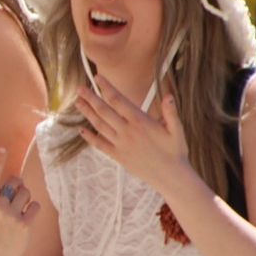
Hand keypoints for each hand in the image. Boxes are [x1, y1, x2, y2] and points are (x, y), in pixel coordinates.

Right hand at [0, 147, 37, 255]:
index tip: (3, 149)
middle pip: (15, 183)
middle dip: (16, 188)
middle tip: (11, 201)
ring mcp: (11, 216)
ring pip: (26, 193)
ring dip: (25, 199)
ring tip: (17, 211)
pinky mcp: (25, 224)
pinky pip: (36, 206)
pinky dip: (33, 210)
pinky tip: (25, 219)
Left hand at [77, 84, 191, 194]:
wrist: (171, 177)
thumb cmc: (176, 152)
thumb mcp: (177, 130)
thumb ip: (171, 112)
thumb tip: (168, 96)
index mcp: (140, 122)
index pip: (119, 100)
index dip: (106, 88)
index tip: (97, 77)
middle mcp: (127, 132)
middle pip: (104, 111)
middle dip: (91, 98)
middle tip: (79, 88)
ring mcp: (121, 144)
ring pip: (99, 126)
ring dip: (87, 113)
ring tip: (77, 102)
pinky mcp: (118, 156)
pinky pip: (100, 145)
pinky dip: (90, 137)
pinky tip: (81, 130)